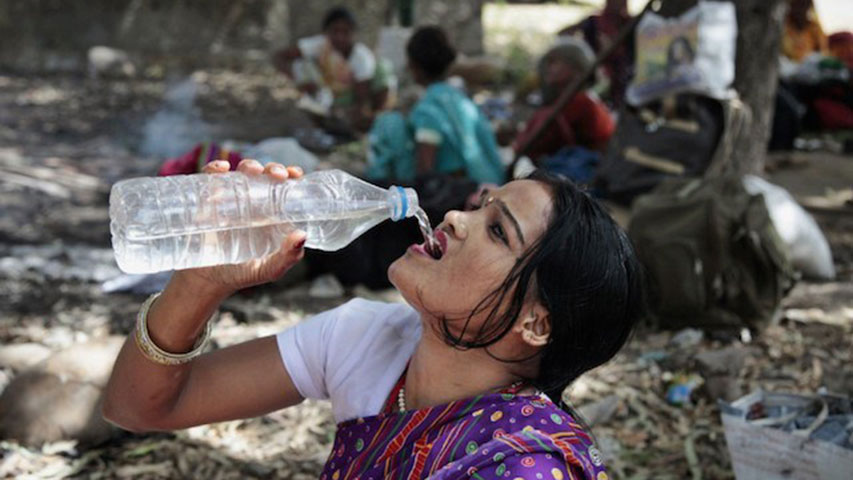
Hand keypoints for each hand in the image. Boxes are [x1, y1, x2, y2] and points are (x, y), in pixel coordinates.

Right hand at [173, 159, 306, 297]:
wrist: (207, 281)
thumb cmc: (242, 274)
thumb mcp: (269, 269)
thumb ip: (288, 257)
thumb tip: (301, 235)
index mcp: (272, 213)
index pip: (285, 187)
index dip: (291, 175)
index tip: (294, 174)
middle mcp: (254, 202)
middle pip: (265, 175)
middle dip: (273, 168)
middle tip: (276, 175)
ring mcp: (230, 199)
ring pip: (241, 173)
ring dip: (249, 166)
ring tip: (252, 172)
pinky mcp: (207, 201)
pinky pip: (211, 179)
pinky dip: (215, 169)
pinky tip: (221, 170)